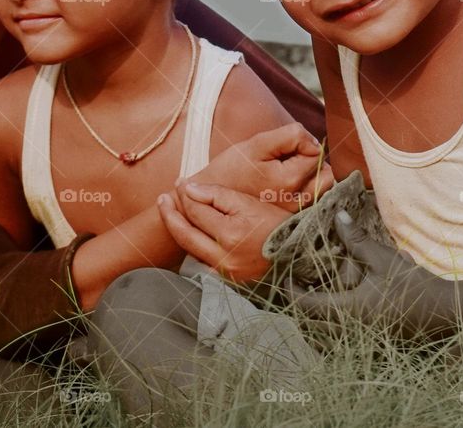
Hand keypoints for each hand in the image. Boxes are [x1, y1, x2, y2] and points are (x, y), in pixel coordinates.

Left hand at [157, 182, 289, 282]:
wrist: (299, 253)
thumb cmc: (277, 225)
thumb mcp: (249, 203)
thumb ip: (218, 195)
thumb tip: (189, 188)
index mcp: (229, 235)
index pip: (196, 211)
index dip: (186, 194)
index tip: (180, 182)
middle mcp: (223, 257)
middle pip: (185, 234)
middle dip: (170, 214)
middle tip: (162, 199)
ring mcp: (224, 272)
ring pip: (191, 249)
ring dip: (179, 229)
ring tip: (170, 213)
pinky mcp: (228, 280)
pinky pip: (202, 262)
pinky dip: (193, 246)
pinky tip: (189, 234)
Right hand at [194, 124, 333, 211]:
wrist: (210, 198)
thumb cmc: (232, 168)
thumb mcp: (257, 144)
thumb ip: (290, 136)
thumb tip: (315, 142)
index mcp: (288, 180)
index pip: (317, 154)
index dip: (304, 144)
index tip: (284, 147)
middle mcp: (295, 202)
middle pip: (326, 174)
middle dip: (313, 162)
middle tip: (289, 159)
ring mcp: (294, 215)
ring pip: (323, 190)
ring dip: (313, 178)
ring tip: (288, 172)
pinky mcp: (291, 222)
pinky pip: (313, 203)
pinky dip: (307, 192)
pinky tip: (287, 186)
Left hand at [288, 211, 462, 339]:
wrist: (450, 316)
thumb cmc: (416, 286)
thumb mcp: (384, 259)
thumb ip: (357, 241)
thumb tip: (337, 216)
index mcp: (349, 313)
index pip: (305, 306)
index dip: (291, 291)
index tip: (287, 276)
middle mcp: (350, 334)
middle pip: (309, 328)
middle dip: (299, 308)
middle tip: (298, 286)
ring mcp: (362, 346)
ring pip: (323, 341)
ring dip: (314, 322)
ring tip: (315, 299)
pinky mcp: (373, 349)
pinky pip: (340, 346)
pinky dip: (331, 333)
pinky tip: (339, 314)